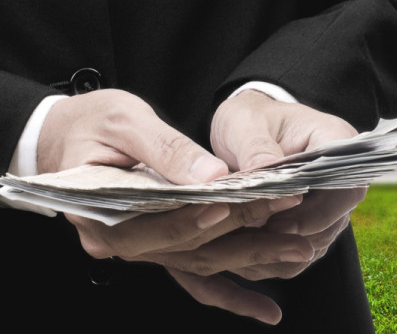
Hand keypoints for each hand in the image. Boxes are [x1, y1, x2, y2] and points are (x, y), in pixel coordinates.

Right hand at [38, 89, 308, 323]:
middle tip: (294, 225)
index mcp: (102, 211)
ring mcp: (142, 248)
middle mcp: (122, 241)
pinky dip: (232, 294)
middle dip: (245, 235)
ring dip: (251, 259)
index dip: (206, 215)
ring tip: (299, 250)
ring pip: (200, 262)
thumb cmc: (92, 122)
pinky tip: (266, 309)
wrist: (65, 135)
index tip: (250, 202)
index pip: (162, 221)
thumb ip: (167, 148)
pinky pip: (196, 278)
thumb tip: (213, 175)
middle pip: (190, 246)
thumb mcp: (125, 119)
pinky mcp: (160, 246)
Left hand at [197, 90, 364, 318]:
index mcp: (336, 141)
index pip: (347, 185)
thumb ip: (256, 149)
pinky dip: (277, 258)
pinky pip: (303, 249)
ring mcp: (329, 199)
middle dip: (297, 236)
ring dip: (285, 251)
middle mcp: (341, 174)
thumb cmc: (250, 119)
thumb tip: (267, 176)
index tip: (278, 222)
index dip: (318, 212)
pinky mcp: (313, 219)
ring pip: (320, 239)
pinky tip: (248, 256)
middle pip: (336, 218)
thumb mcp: (245, 125)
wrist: (247, 126)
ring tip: (246, 250)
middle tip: (255, 241)